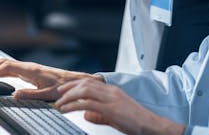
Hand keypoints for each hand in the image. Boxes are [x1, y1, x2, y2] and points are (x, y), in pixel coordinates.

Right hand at [0, 59, 97, 100]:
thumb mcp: (48, 94)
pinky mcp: (30, 71)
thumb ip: (31, 94)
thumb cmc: (63, 86)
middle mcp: (29, 66)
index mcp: (31, 70)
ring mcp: (29, 68)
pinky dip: (1, 71)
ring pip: (7, 64)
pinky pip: (12, 68)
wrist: (73, 81)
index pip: (7, 66)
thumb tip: (15, 94)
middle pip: (4, 63)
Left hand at [55, 79, 184, 134]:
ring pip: (85, 91)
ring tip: (59, 103)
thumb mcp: (114, 117)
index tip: (64, 89)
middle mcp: (111, 91)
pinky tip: (66, 109)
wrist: (151, 126)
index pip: (90, 82)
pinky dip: (74, 105)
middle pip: (85, 83)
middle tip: (58, 94)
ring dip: (69, 96)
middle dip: (69, 88)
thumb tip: (86, 114)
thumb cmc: (136, 122)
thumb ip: (99, 114)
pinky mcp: (111, 109)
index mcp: (113, 91)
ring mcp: (111, 99)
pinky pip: (88, 104)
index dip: (75, 84)